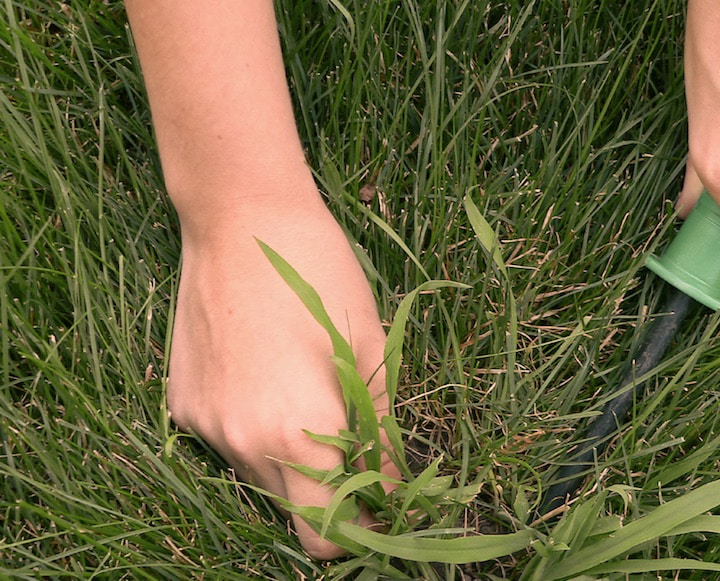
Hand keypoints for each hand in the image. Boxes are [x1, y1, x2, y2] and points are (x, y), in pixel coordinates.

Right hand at [166, 201, 398, 559]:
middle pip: (293, 510)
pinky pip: (228, 440)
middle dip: (331, 496)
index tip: (383, 504)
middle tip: (358, 450)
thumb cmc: (321, 275)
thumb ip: (382, 432)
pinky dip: (255, 429)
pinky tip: (268, 377)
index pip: (326, 534)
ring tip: (311, 397)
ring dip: (293, 460)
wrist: (239, 218)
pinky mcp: (182, 404)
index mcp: (298, 434)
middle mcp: (242, 443)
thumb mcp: (371, 351)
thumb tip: (395, 487)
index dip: (362, 528)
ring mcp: (205, 425)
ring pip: (259, 477)